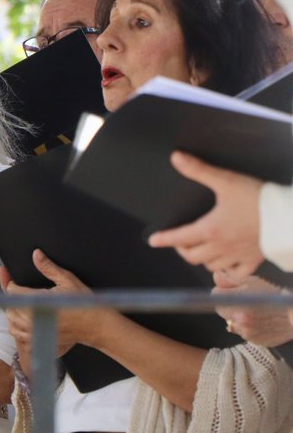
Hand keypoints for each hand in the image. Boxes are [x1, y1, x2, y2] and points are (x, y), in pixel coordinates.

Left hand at [0, 249, 110, 357]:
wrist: (96, 326)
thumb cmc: (84, 304)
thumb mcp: (67, 280)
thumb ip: (48, 267)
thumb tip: (36, 255)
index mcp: (37, 302)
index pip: (12, 292)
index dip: (11, 283)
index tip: (12, 279)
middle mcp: (32, 319)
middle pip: (10, 307)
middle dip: (12, 298)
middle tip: (18, 290)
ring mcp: (35, 333)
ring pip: (12, 322)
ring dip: (14, 313)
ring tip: (22, 305)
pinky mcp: (39, 342)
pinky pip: (20, 336)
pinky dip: (19, 328)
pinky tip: (27, 321)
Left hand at [148, 152, 263, 280]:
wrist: (289, 216)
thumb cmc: (258, 198)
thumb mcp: (226, 181)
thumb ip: (199, 170)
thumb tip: (176, 158)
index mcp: (210, 229)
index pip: (179, 237)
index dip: (164, 239)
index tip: (153, 241)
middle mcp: (221, 247)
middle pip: (192, 256)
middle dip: (182, 250)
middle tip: (181, 241)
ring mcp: (237, 256)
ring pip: (211, 266)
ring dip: (202, 259)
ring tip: (201, 250)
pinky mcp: (254, 260)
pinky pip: (236, 274)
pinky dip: (228, 271)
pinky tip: (226, 263)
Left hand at [212, 273, 292, 346]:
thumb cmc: (274, 296)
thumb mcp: (253, 282)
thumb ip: (231, 280)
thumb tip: (216, 275)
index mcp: (238, 301)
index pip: (215, 295)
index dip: (223, 291)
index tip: (233, 290)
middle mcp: (240, 319)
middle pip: (221, 310)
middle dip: (228, 304)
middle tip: (244, 301)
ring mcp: (247, 332)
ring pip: (232, 323)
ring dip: (238, 317)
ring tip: (254, 312)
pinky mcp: (254, 340)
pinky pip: (244, 333)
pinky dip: (248, 327)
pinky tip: (260, 321)